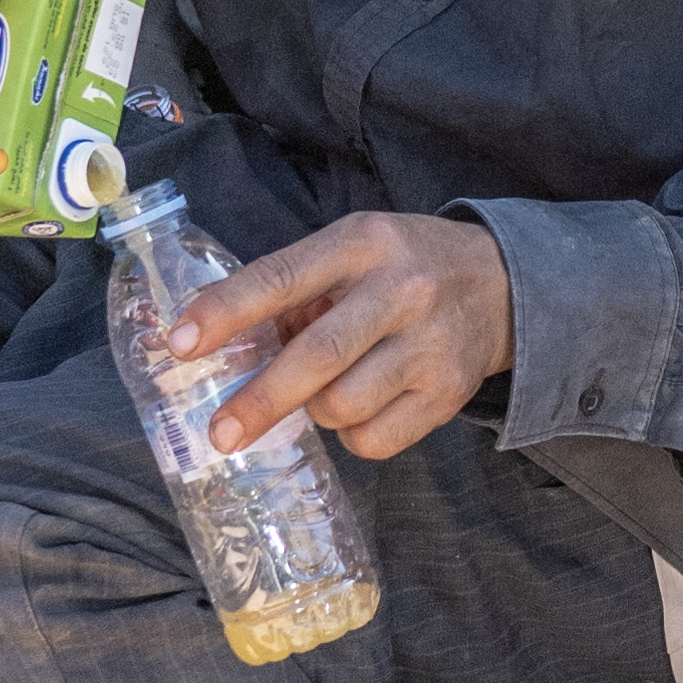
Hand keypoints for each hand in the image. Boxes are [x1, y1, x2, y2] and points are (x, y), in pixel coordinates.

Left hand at [176, 209, 520, 462]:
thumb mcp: (354, 249)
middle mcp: (400, 290)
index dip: (226, 312)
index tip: (178, 344)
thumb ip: (297, 287)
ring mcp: (430, 345)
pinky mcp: (449, 394)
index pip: (282, 277)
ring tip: (322, 394)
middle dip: (258, 400)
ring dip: (315, 412)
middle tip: (219, 433)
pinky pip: (376, 440)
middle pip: (316, 357)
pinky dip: (353, 436)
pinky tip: (362, 409)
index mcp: (363, 242)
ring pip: (342, 405)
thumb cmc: (404, 266)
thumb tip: (222, 347)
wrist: (504, 284)